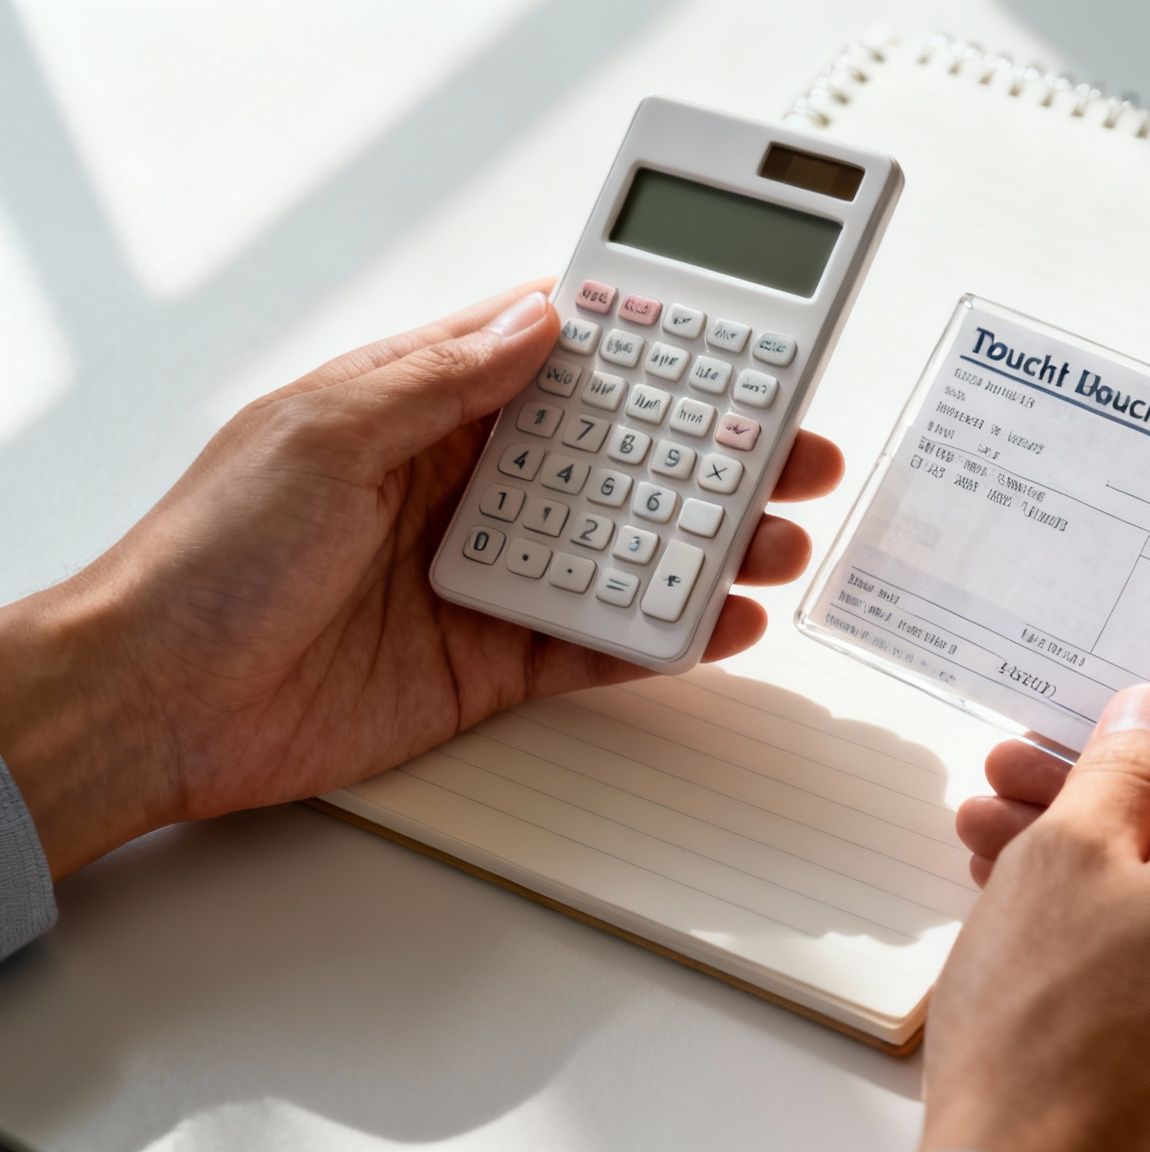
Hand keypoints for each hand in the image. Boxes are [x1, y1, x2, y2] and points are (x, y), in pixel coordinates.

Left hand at [0, 283, 842, 878]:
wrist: (157, 705)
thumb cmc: (205, 560)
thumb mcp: (323, 435)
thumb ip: (443, 381)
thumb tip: (538, 320)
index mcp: (424, 413)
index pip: (561, 366)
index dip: (649, 352)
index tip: (733, 345)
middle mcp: (467, 488)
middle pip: (619, 459)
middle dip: (713, 453)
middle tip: (792, 451)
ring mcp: (487, 574)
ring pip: (626, 547)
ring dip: (707, 542)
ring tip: (775, 538)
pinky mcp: (493, 660)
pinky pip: (601, 642)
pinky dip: (665, 634)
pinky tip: (718, 622)